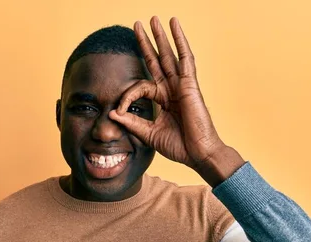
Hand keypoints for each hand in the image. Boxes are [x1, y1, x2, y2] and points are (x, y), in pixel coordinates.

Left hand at [109, 16, 234, 172]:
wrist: (198, 155)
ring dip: (162, 36)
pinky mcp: (190, 84)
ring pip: (170, 54)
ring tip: (155, 19)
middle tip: (137, 25)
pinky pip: (185, 58)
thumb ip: (131, 122)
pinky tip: (174, 26)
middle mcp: (172, 89)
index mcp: (163, 100)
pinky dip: (180, 40)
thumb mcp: (148, 134)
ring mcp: (182, 85)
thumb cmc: (179, 147)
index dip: (127, 96)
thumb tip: (112, 113)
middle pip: (157, 60)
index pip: (141, 86)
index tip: (118, 111)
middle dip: (147, 42)